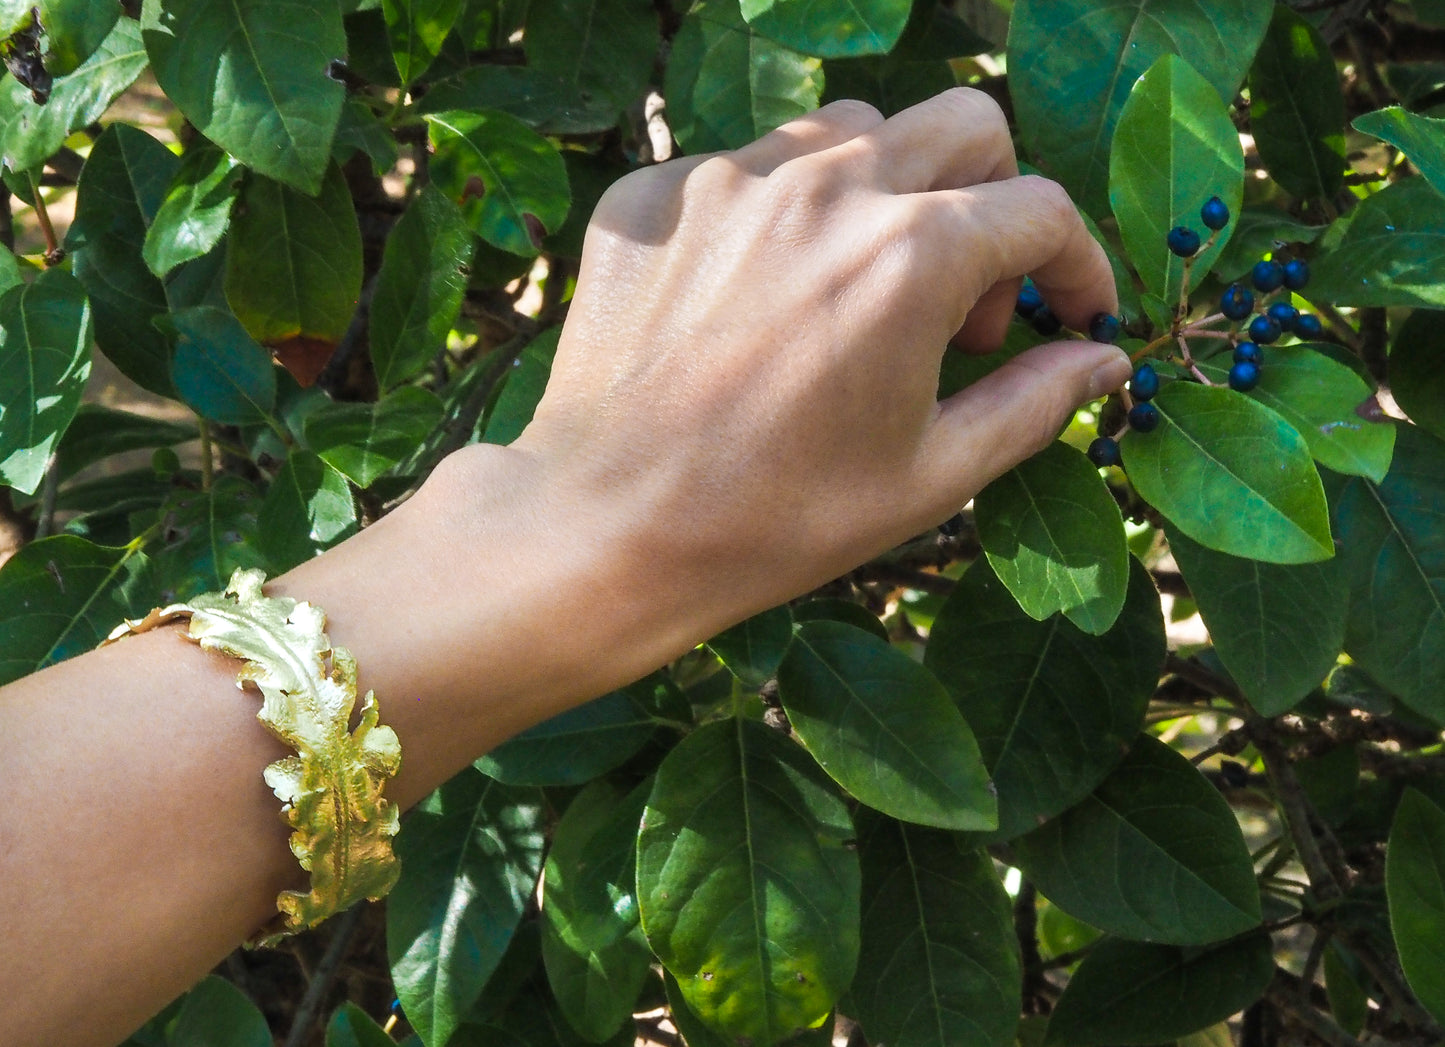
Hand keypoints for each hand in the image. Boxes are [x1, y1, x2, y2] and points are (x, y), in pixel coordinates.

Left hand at [504, 88, 1129, 627]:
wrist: (606, 528)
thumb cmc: (775, 520)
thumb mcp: (928, 478)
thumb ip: (1032, 403)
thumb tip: (1105, 357)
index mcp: (911, 253)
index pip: (1040, 211)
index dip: (1076, 264)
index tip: (1068, 313)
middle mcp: (825, 187)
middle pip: (961, 127)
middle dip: (993, 199)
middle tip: (964, 302)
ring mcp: (728, 180)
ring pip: (850, 132)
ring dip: (886, 194)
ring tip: (858, 292)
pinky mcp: (652, 194)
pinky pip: (746, 168)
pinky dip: (781, 216)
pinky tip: (760, 300)